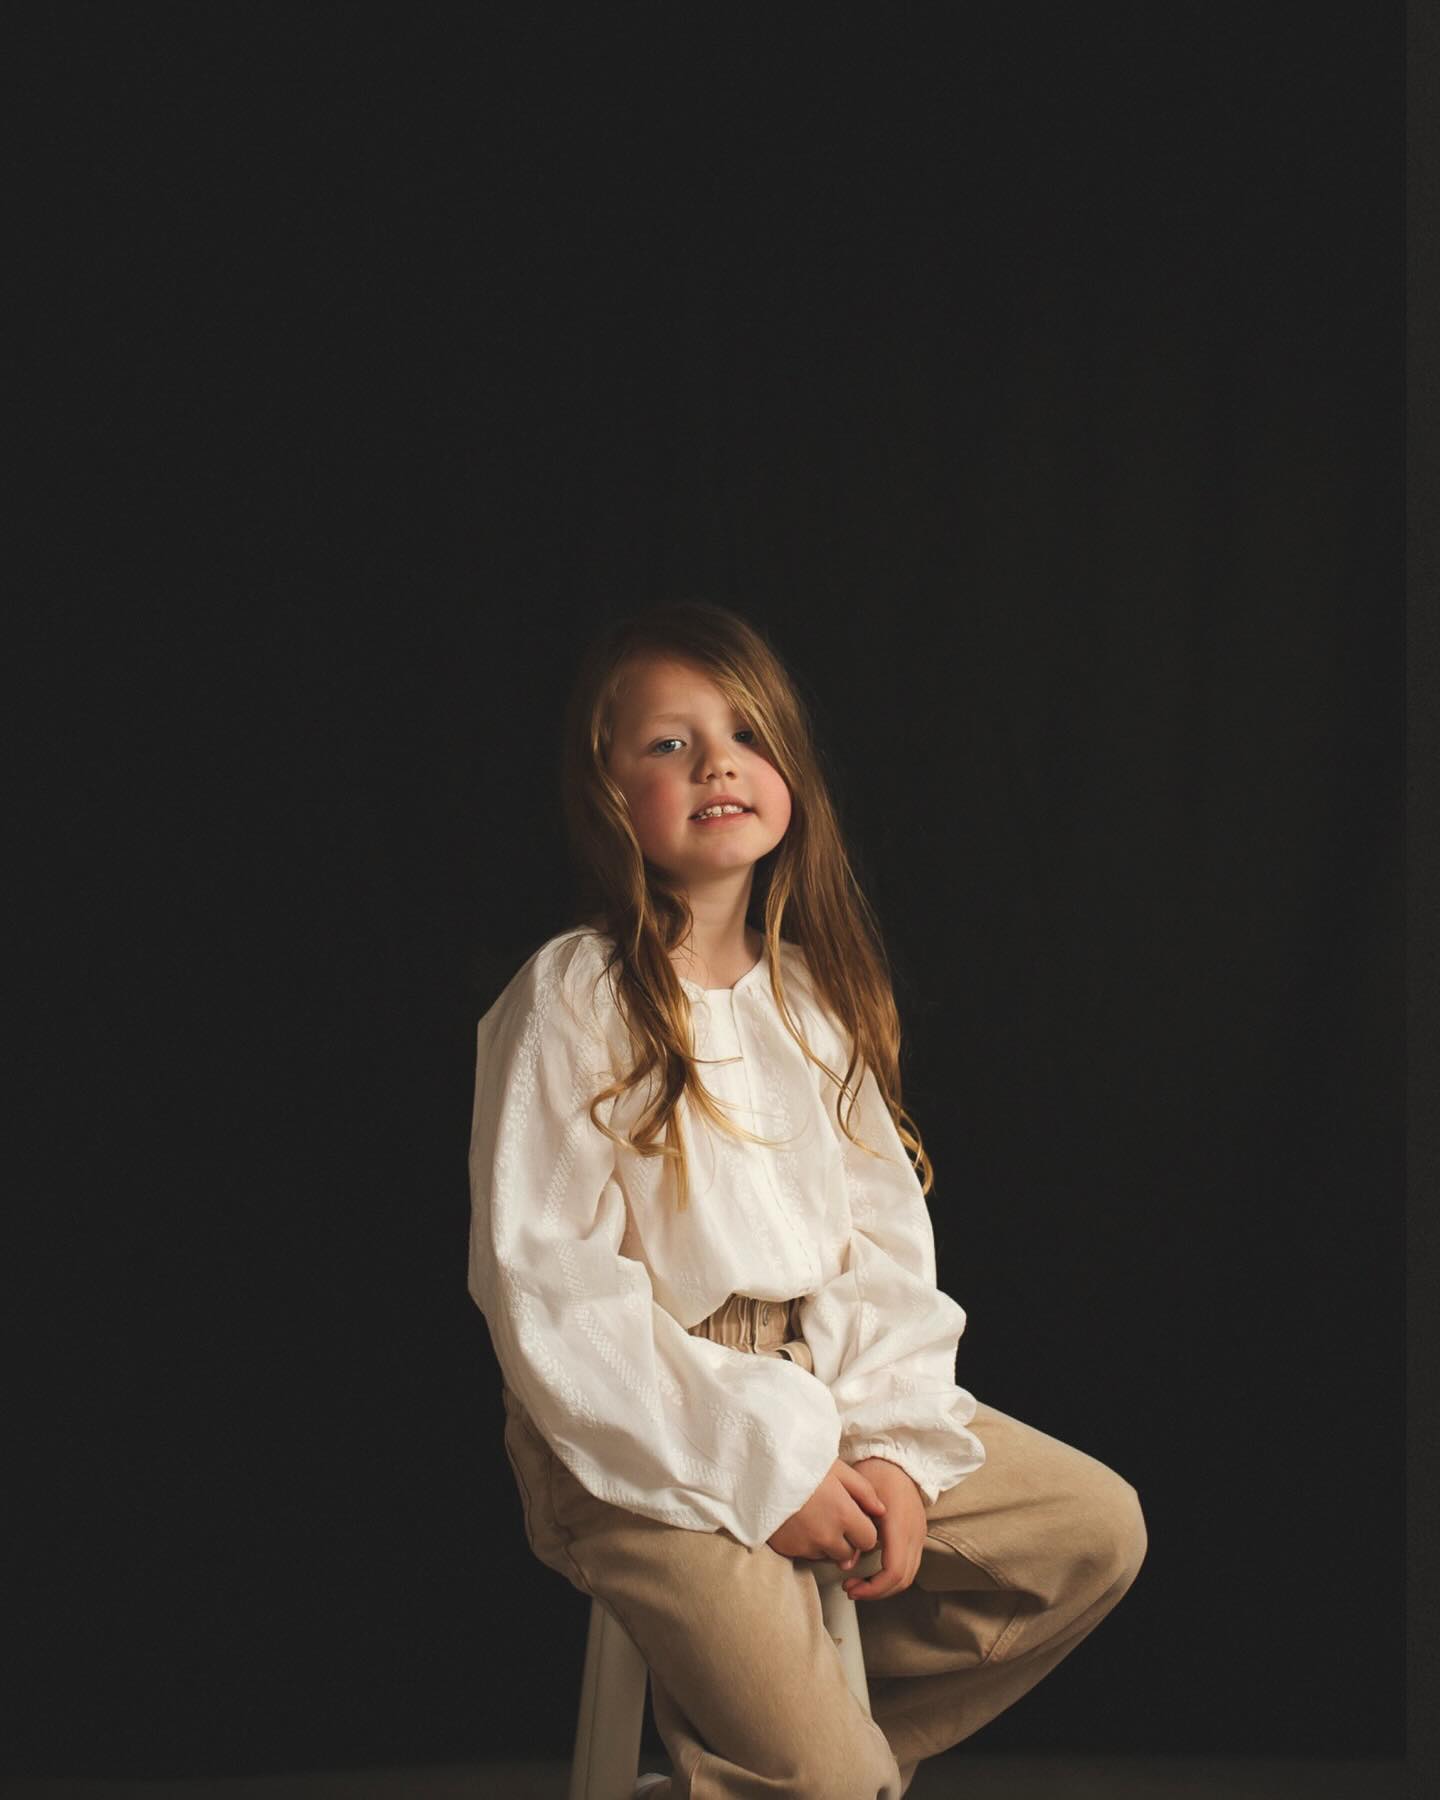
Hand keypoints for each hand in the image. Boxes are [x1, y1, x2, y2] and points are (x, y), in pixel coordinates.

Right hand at [767, 1458, 887, 1564]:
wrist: (761, 1468)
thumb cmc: (802, 1463)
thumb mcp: (837, 1468)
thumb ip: (864, 1491)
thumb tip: (882, 1511)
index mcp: (843, 1514)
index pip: (869, 1540)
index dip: (865, 1530)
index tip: (855, 1517)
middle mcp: (827, 1536)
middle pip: (849, 1554)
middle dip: (847, 1541)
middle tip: (835, 1517)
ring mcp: (806, 1545)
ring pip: (828, 1556)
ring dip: (827, 1544)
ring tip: (815, 1517)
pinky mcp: (788, 1550)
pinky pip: (807, 1555)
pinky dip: (808, 1544)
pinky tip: (800, 1523)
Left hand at [841, 1457, 926, 1600]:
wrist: (897, 1459)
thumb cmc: (876, 1473)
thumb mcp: (859, 1496)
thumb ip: (855, 1529)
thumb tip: (848, 1562)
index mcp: (900, 1524)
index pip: (894, 1570)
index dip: (873, 1587)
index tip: (851, 1587)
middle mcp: (914, 1533)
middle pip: (903, 1579)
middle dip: (876, 1592)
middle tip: (850, 1590)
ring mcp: (918, 1535)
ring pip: (908, 1576)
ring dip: (884, 1587)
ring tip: (859, 1586)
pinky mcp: (917, 1536)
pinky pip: (909, 1565)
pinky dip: (891, 1576)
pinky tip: (872, 1573)